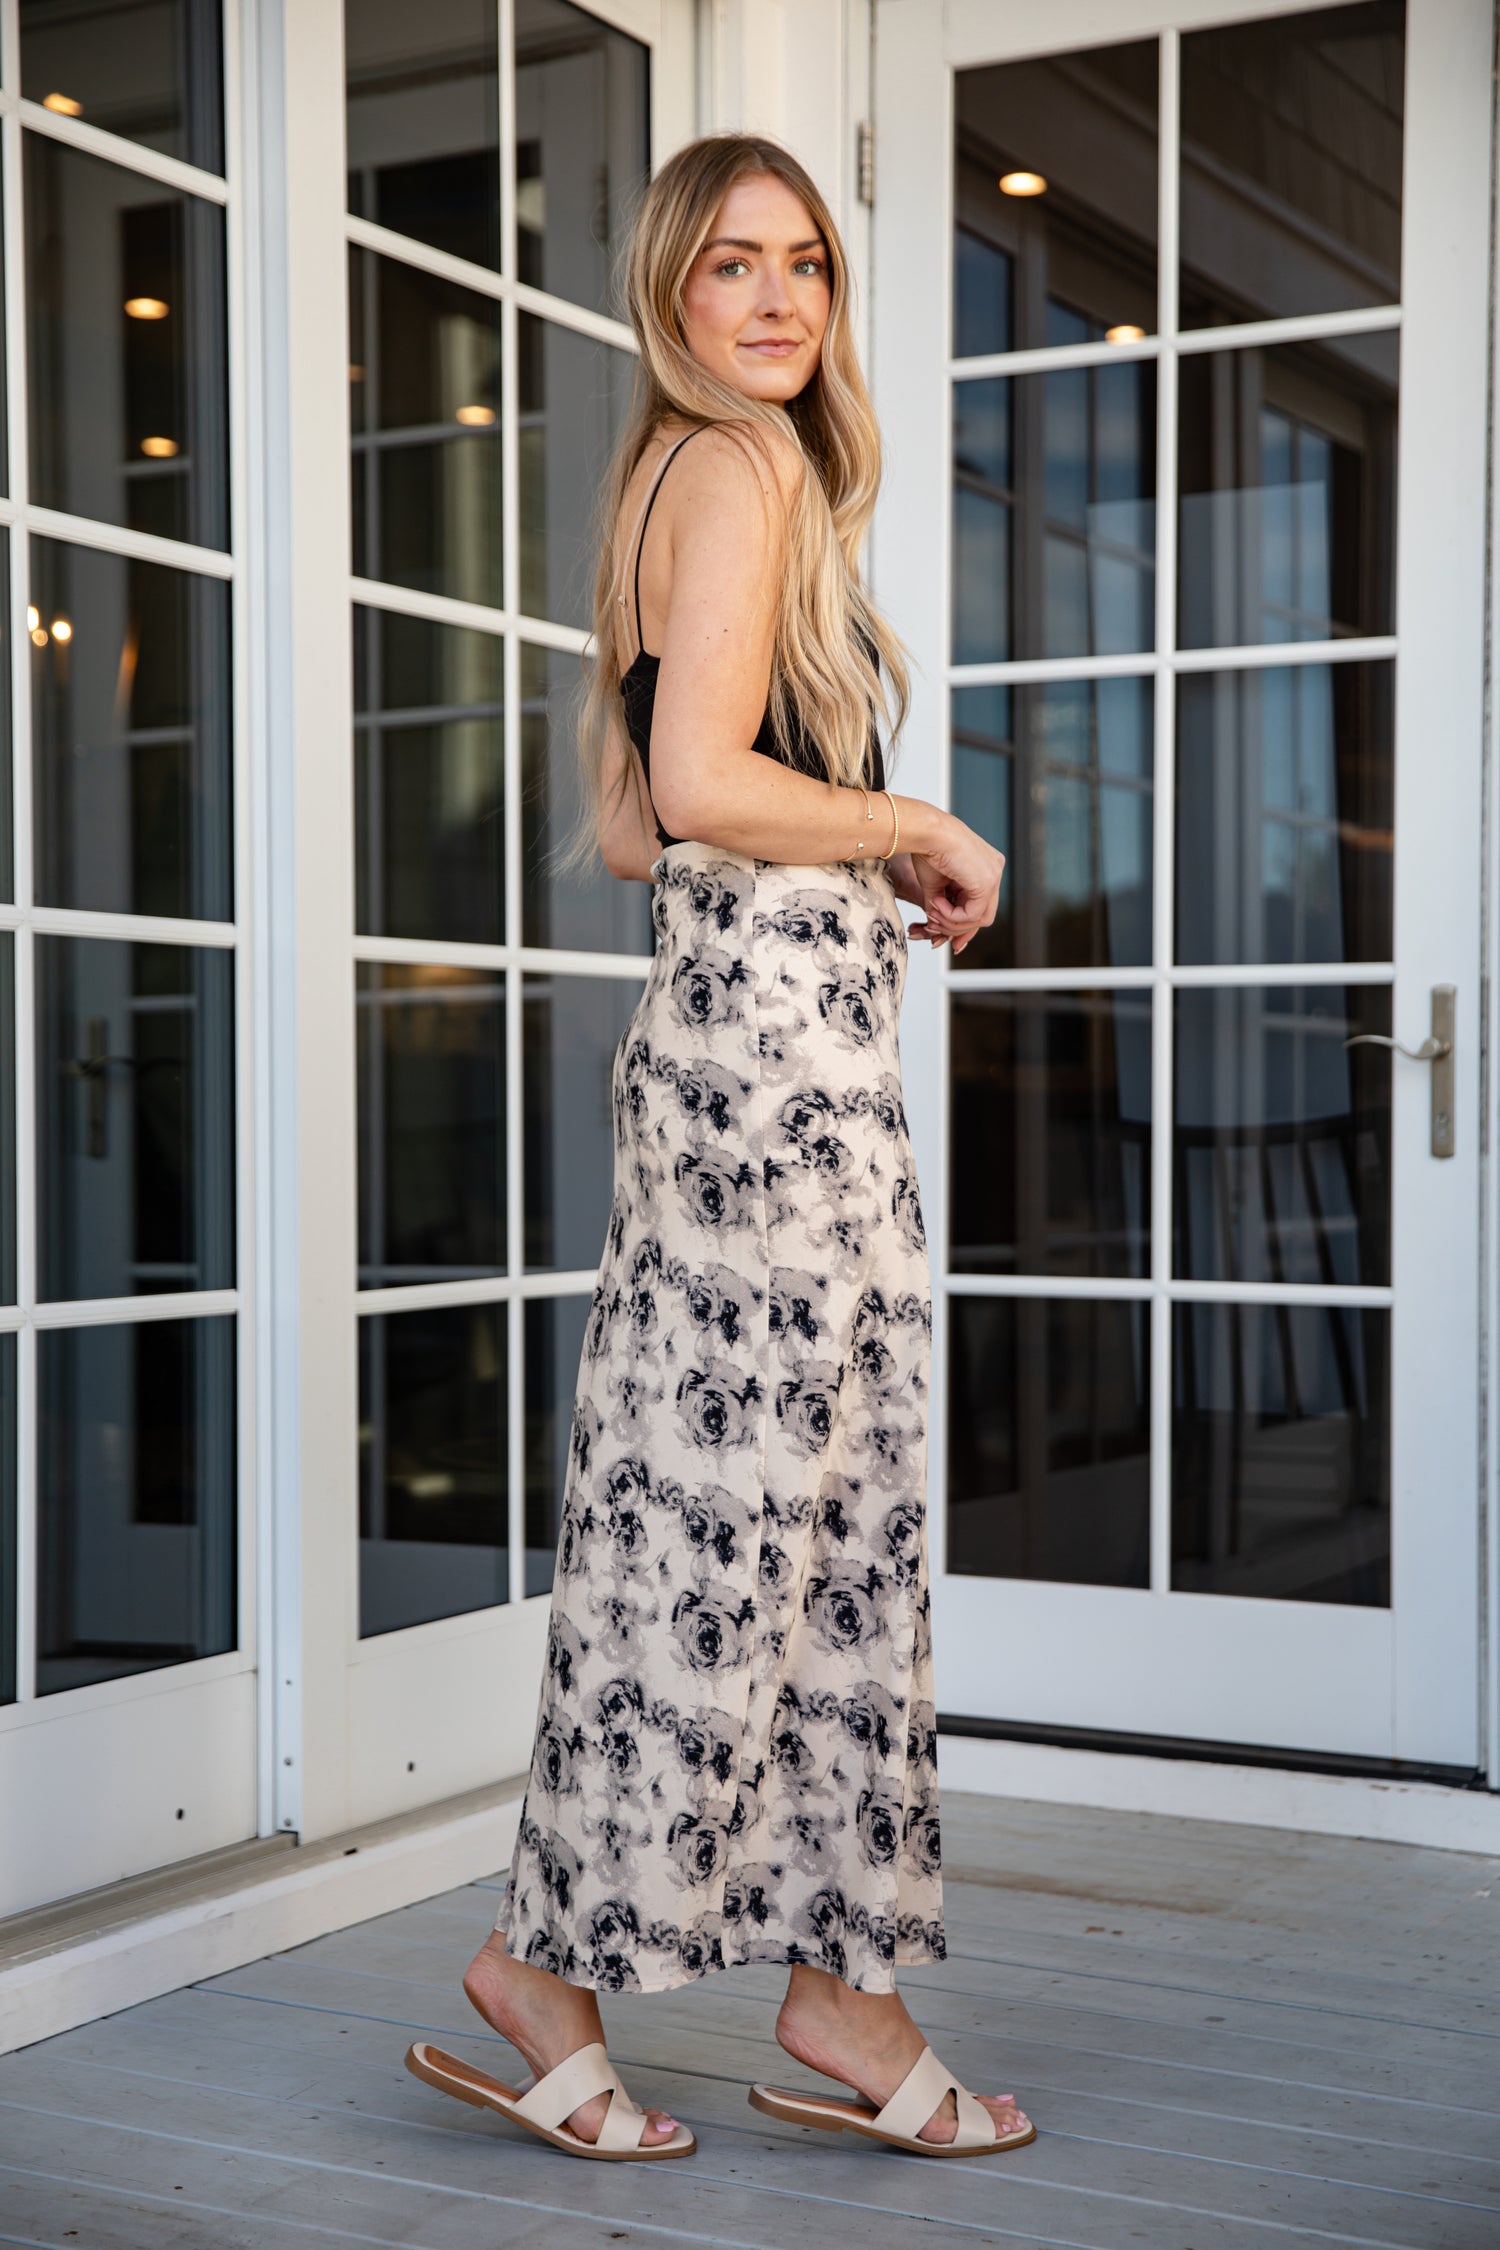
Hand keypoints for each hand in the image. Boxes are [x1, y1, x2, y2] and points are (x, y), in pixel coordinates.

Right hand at [901, 821, 1004, 954]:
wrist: (926, 832)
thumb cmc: (926, 849)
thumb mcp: (936, 885)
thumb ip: (942, 907)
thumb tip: (937, 929)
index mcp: (985, 867)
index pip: (981, 905)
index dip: (965, 926)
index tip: (952, 943)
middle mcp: (994, 870)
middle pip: (983, 915)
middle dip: (958, 929)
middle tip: (935, 930)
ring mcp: (994, 875)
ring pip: (980, 919)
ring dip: (952, 922)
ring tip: (933, 911)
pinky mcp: (987, 882)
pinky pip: (973, 914)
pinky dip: (952, 915)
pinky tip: (937, 904)